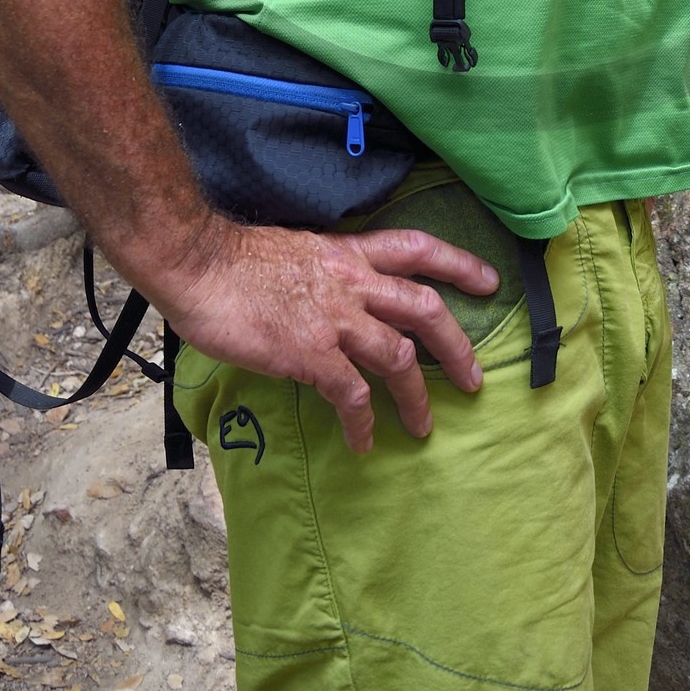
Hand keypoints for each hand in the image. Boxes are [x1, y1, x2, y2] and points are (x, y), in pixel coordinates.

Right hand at [147, 216, 501, 452]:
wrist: (199, 263)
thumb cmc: (233, 260)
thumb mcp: (296, 252)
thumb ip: (325, 275)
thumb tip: (331, 301)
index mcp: (348, 253)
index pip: (417, 248)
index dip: (459, 264)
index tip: (490, 281)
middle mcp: (352, 282)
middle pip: (425, 308)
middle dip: (457, 345)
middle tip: (474, 378)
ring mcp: (335, 318)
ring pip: (399, 357)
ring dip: (417, 397)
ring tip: (423, 427)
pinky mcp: (312, 353)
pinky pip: (352, 394)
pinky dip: (363, 422)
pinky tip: (363, 442)